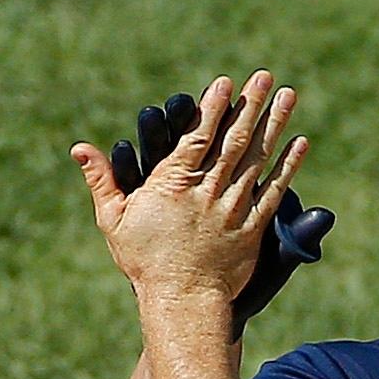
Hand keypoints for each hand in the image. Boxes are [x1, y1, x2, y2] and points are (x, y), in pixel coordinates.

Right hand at [110, 87, 334, 333]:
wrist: (181, 302)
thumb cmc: (143, 261)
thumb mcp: (114, 220)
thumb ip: (102, 180)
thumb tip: (79, 148)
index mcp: (173, 185)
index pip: (197, 137)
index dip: (212, 108)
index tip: (225, 83)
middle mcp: (207, 192)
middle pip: (233, 140)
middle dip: (250, 105)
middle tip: (265, 76)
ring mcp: (233, 209)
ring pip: (257, 160)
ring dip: (274, 125)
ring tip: (289, 96)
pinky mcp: (252, 228)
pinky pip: (273, 191)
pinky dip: (288, 166)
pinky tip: (299, 142)